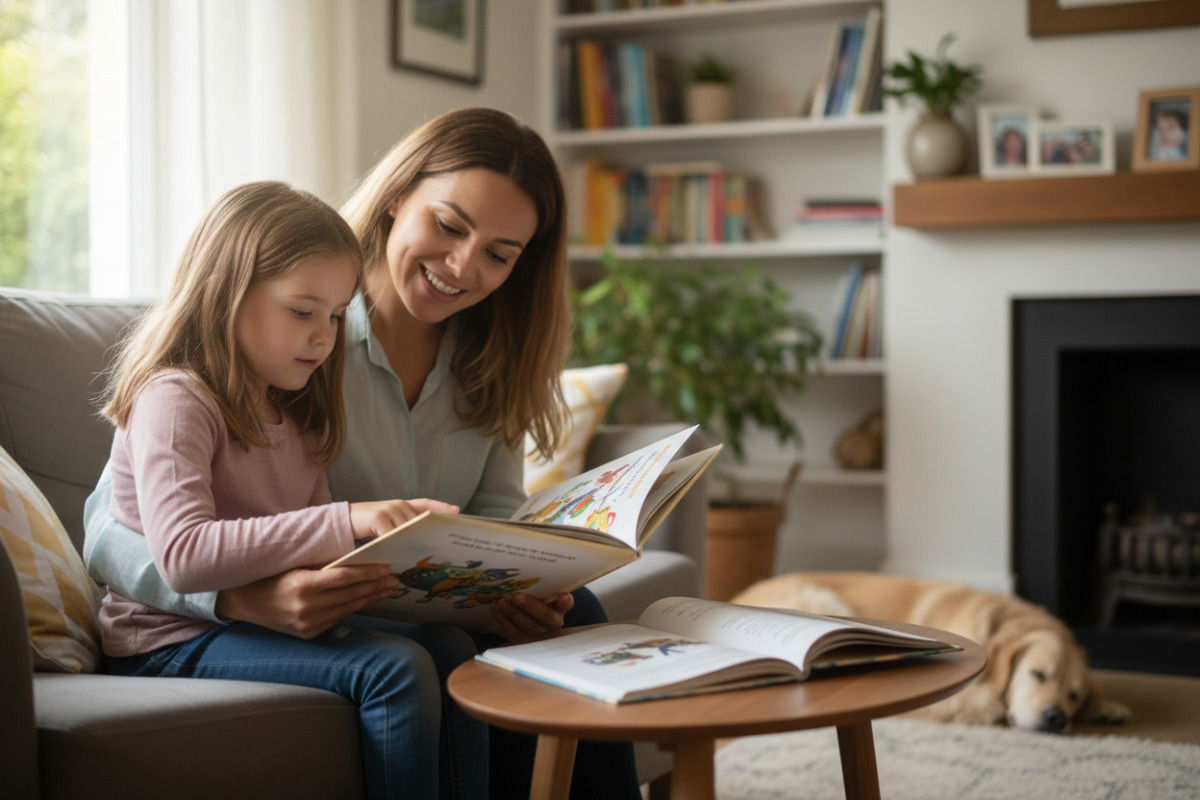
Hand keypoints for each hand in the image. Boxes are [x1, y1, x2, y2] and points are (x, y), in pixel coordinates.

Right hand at [215, 564, 399, 638]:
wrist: (244, 601)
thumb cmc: (271, 576)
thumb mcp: (295, 565)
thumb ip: (322, 566)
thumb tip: (357, 559)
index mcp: (302, 585)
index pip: (344, 578)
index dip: (368, 573)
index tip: (386, 567)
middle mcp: (306, 607)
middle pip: (350, 595)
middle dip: (375, 586)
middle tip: (395, 578)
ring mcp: (307, 623)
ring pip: (347, 608)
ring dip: (370, 598)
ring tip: (387, 588)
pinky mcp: (308, 634)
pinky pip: (337, 619)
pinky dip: (354, 608)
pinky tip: (367, 599)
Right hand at [349, 498, 458, 540]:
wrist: (346, 520)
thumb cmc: (370, 524)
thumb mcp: (389, 523)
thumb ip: (404, 526)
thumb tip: (422, 540)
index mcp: (403, 505)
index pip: (426, 503)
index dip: (441, 506)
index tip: (456, 510)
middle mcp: (398, 504)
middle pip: (418, 520)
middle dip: (428, 532)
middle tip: (440, 544)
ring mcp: (388, 510)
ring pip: (407, 528)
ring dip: (414, 540)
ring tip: (424, 551)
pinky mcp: (377, 518)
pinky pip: (391, 534)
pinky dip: (396, 543)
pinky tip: (401, 552)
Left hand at [491, 591, 573, 643]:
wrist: (524, 616)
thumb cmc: (533, 599)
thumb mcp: (538, 593)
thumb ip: (537, 586)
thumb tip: (524, 572)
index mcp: (559, 608)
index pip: (566, 604)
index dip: (565, 601)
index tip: (562, 595)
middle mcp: (552, 623)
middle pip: (545, 616)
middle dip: (530, 606)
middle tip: (516, 596)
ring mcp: (539, 634)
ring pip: (528, 627)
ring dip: (513, 614)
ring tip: (501, 602)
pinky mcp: (524, 641)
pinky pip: (514, 634)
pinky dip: (504, 622)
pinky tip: (497, 611)